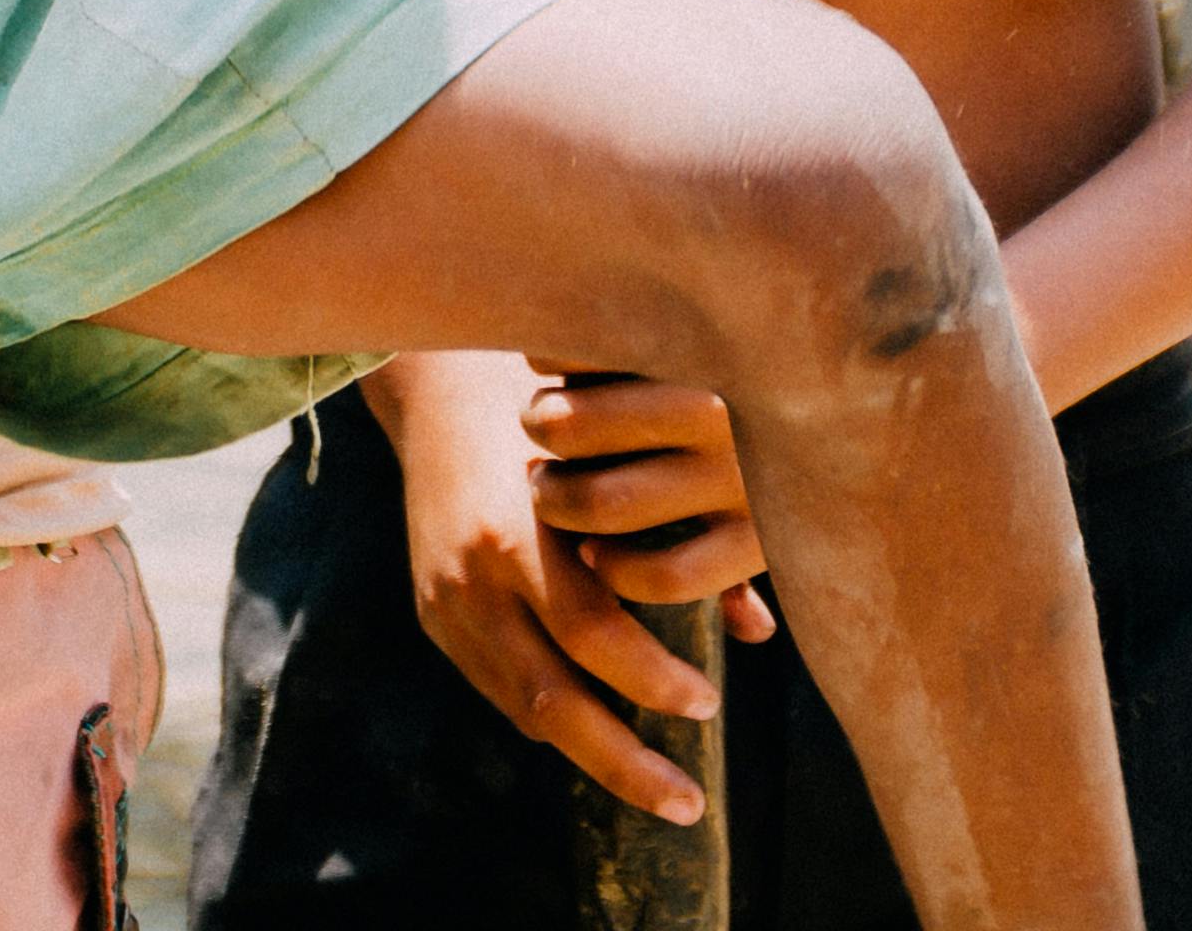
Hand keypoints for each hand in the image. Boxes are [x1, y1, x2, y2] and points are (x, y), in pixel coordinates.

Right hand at [389, 352, 736, 825]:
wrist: (438, 388)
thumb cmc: (555, 418)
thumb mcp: (617, 461)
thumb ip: (684, 541)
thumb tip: (760, 630)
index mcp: (520, 530)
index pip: (592, 634)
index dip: (653, 680)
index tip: (711, 705)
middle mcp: (474, 574)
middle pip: (552, 699)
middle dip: (624, 763)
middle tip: (691, 803)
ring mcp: (445, 601)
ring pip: (523, 709)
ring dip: (593, 754)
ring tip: (661, 787)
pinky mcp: (432, 613)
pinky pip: (498, 688)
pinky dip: (551, 716)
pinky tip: (599, 732)